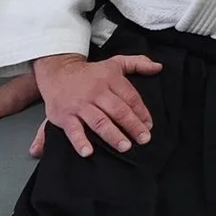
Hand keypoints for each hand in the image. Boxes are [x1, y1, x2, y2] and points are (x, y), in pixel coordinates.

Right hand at [36, 50, 160, 155]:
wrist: (57, 71)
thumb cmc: (90, 72)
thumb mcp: (115, 63)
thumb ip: (138, 63)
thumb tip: (158, 67)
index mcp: (110, 79)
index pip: (130, 97)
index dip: (141, 112)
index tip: (149, 126)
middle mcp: (96, 92)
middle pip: (118, 110)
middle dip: (132, 125)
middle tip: (143, 139)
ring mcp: (80, 104)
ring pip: (99, 121)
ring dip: (112, 135)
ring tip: (124, 146)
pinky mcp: (65, 115)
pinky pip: (73, 130)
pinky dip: (79, 141)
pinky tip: (88, 152)